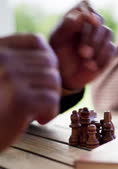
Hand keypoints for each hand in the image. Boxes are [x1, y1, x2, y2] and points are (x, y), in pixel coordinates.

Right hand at [0, 34, 61, 150]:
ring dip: (51, 98)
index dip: (47, 59)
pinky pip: (51, 99)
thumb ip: (16, 63)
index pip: (36, 41)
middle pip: (49, 62)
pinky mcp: (20, 99)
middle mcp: (2, 58)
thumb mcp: (2, 76)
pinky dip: (51, 111)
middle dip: (51, 82)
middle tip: (42, 100)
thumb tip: (51, 56)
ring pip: (53, 80)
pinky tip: (39, 119)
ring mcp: (10, 77)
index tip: (41, 79)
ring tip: (38, 110)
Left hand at [49, 1, 115, 94]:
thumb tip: (82, 16)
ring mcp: (101, 37)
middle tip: (83, 53)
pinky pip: (112, 48)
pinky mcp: (109, 49)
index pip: (85, 5)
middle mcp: (90, 24)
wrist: (66, 76)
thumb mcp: (57, 41)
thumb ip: (67, 27)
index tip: (91, 22)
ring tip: (86, 61)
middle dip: (92, 38)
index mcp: (75, 17)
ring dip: (98, 48)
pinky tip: (92, 66)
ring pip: (107, 33)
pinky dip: (103, 57)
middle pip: (99, 21)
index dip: (89, 12)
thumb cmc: (58, 56)